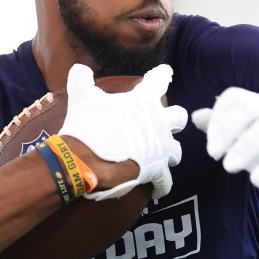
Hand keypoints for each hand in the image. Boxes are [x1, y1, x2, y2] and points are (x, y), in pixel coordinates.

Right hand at [60, 64, 187, 199]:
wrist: (84, 160)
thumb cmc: (85, 126)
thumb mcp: (81, 97)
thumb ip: (82, 80)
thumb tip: (79, 69)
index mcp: (143, 101)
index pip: (159, 81)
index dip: (162, 75)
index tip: (165, 72)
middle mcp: (158, 123)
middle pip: (179, 117)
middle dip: (173, 120)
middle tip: (164, 122)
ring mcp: (160, 148)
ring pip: (176, 151)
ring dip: (169, 152)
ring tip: (162, 155)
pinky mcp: (156, 171)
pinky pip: (165, 182)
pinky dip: (161, 186)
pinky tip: (157, 189)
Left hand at [191, 87, 258, 202]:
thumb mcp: (244, 140)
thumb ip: (221, 129)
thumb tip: (196, 116)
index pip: (234, 97)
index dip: (217, 118)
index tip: (209, 146)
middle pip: (249, 106)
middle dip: (227, 129)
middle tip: (213, 155)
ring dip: (246, 146)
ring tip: (230, 167)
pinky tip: (257, 181)